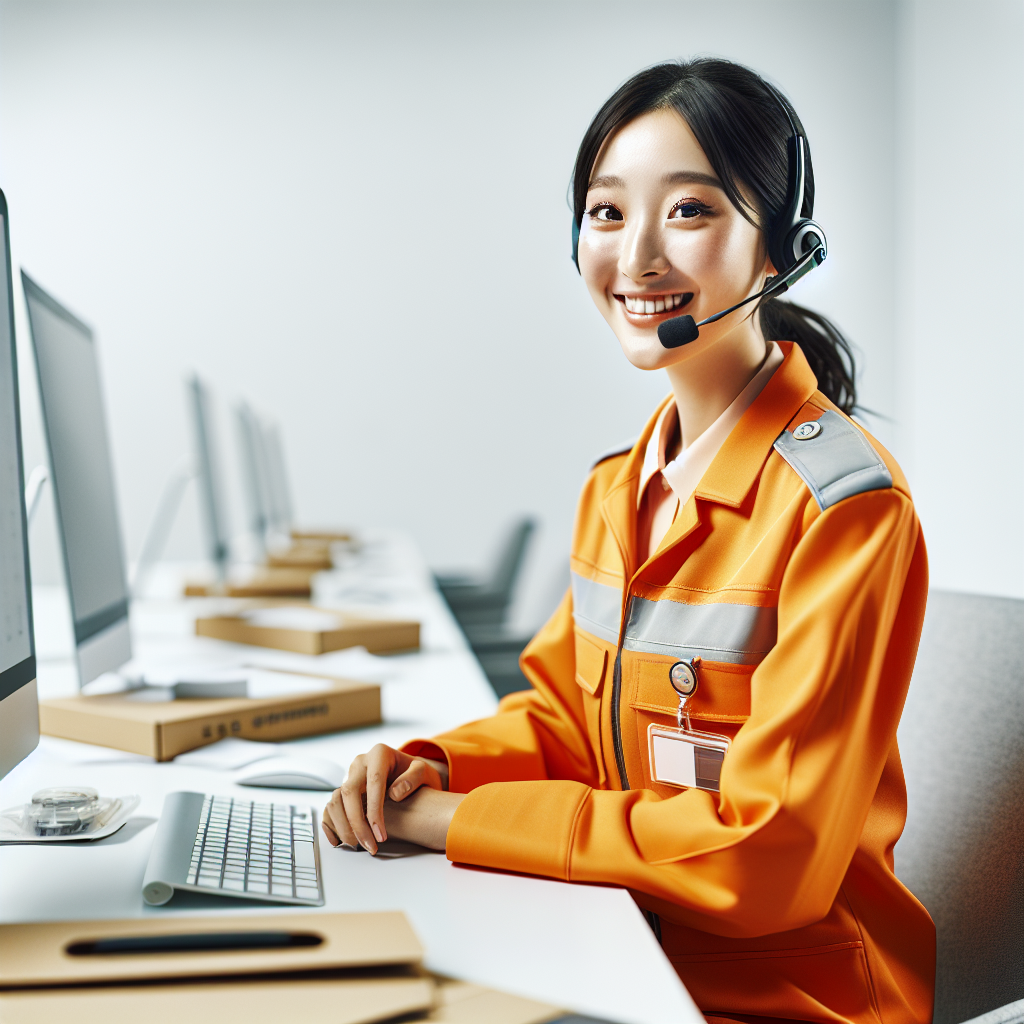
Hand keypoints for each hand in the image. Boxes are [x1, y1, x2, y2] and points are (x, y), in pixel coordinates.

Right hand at [321, 743, 450, 853]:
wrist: (407, 773)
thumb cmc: (415, 774)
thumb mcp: (424, 771)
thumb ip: (414, 778)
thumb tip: (394, 794)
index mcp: (380, 754)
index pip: (373, 782)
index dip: (375, 812)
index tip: (381, 835)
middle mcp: (360, 763)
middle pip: (349, 792)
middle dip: (357, 823)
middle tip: (369, 845)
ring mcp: (349, 775)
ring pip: (336, 800)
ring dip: (343, 826)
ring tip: (358, 845)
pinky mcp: (343, 789)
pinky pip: (330, 806)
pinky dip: (331, 824)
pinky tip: (339, 841)